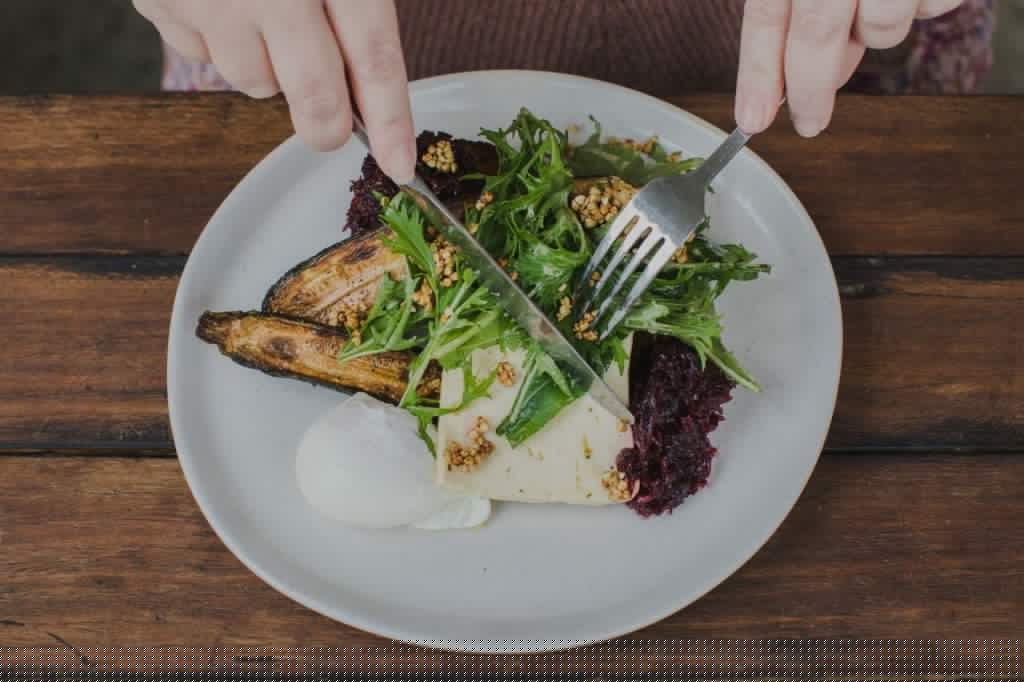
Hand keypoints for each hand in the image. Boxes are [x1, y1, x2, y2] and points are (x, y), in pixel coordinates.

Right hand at [135, 0, 415, 181]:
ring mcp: (208, 0)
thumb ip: (357, 3)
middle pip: (314, 95)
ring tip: (261, 11)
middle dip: (330, 124)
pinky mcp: (159, 4)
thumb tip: (372, 79)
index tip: (400, 165)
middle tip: (333, 122)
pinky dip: (220, 42)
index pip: (373, 58)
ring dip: (269, 69)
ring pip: (256, 84)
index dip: (392, 120)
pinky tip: (219, 0)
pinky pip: (203, 58)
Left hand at [735, 0, 963, 136]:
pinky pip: (930, 6)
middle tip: (808, 124)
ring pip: (880, 27)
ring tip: (873, 2)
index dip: (756, 74)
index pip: (765, 17)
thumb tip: (801, 77)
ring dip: (873, 31)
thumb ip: (801, 10)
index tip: (751, 120)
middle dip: (810, 89)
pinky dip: (920, 6)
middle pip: (816, 35)